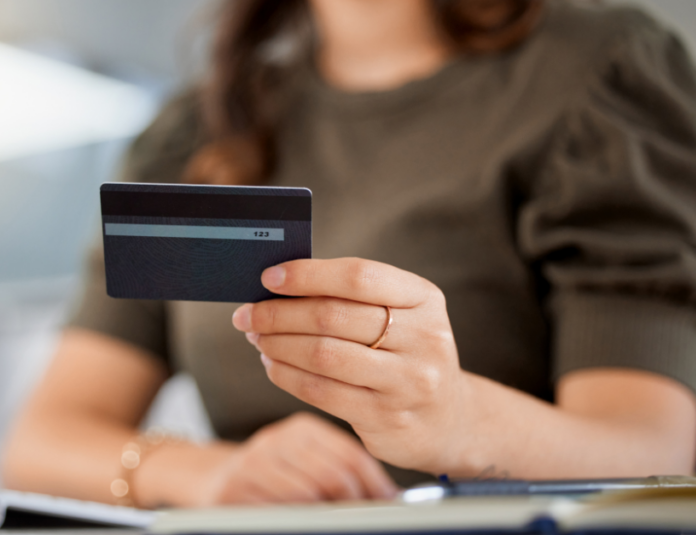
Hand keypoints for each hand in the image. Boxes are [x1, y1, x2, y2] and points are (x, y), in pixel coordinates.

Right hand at [194, 412, 396, 504]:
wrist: (211, 479)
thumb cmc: (272, 476)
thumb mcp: (304, 462)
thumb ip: (338, 471)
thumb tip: (387, 497)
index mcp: (301, 429)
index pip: (349, 453)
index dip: (375, 484)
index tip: (389, 504)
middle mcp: (277, 440)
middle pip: (332, 474)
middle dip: (355, 503)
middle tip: (366, 518)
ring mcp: (253, 463)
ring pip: (308, 493)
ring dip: (329, 514)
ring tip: (338, 521)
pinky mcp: (234, 490)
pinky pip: (280, 507)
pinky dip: (300, 517)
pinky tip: (308, 521)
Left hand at [231, 258, 475, 474]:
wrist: (447, 420)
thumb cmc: (406, 355)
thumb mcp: (400, 316)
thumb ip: (350, 298)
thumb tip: (278, 286)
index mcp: (424, 299)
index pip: (358, 277)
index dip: (307, 275)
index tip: (269, 277)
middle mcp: (423, 337)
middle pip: (332, 316)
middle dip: (278, 313)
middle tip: (248, 314)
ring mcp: (407, 381)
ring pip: (322, 355)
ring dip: (278, 344)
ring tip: (257, 338)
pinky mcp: (386, 417)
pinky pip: (321, 391)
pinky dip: (286, 375)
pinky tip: (272, 365)